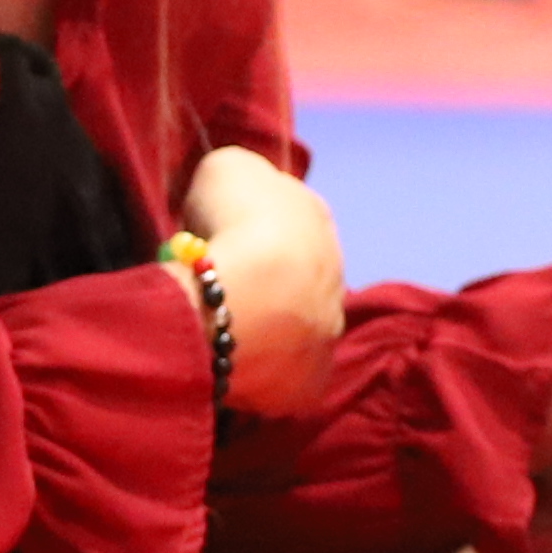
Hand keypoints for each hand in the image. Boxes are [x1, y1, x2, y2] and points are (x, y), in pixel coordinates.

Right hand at [176, 143, 345, 423]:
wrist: (248, 295)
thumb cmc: (236, 222)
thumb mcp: (228, 170)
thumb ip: (237, 179)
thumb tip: (231, 197)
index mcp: (317, 218)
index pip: (286, 219)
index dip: (249, 227)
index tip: (216, 238)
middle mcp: (335, 274)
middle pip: (294, 278)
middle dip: (262, 282)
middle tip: (218, 290)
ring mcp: (328, 331)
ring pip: (293, 329)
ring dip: (263, 328)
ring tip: (220, 330)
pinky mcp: (311, 382)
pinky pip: (284, 377)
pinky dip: (262, 374)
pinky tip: (231, 365)